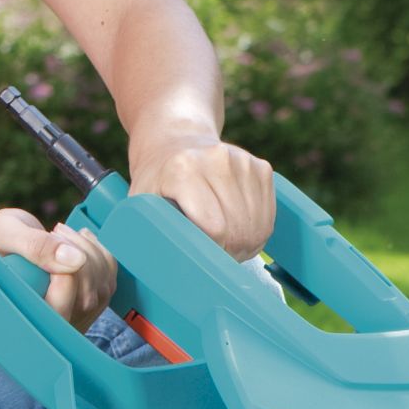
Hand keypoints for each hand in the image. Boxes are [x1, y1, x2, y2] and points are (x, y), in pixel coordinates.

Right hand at [0, 206, 118, 330]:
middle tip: (56, 230)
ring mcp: (73, 318)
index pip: (62, 305)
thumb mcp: (5, 234)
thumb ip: (36, 247)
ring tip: (63, 233)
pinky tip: (82, 239)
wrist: (1, 244)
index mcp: (26, 317)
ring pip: (103, 288)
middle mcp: (52, 327)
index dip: (64, 269)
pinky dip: (101, 253)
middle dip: (80, 254)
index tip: (53, 236)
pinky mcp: (87, 303)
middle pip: (87, 297)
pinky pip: (109, 280)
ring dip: (91, 250)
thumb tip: (77, 261)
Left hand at [132, 138, 276, 260]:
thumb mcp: (139, 202)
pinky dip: (257, 230)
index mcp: (183, 169)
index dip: (211, 251)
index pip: (215, 227)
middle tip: (213, 255)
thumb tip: (164, 268)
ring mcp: (243, 161)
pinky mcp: (260, 168)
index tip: (200, 255)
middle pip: (238, 229)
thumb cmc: (156, 179)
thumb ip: (147, 230)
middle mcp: (217, 160)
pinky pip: (268, 215)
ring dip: (245, 245)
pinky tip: (238, 228)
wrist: (176, 140)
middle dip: (229, 252)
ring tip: (224, 243)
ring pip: (257, 226)